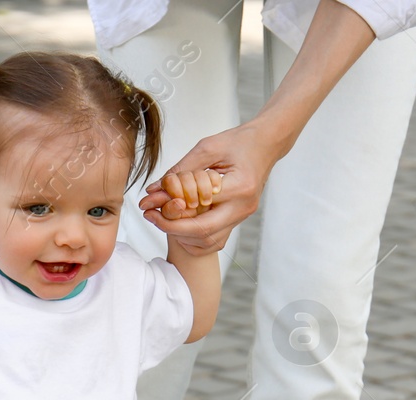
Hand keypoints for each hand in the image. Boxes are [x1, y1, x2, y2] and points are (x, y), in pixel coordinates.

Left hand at [141, 121, 281, 239]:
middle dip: (172, 228)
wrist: (266, 144)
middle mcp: (243, 207)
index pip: (198, 207)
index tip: (149, 205)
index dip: (170, 210)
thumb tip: (154, 190)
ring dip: (183, 235)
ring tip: (165, 219)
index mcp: (240, 187)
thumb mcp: (207, 147)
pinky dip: (195, 238)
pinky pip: (215, 240)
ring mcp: (242, 216)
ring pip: (209, 242)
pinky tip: (182, 224)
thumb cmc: (239, 141)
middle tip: (151, 216)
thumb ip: (181, 170)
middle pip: (203, 232)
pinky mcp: (239, 219)